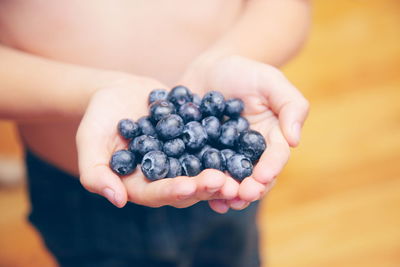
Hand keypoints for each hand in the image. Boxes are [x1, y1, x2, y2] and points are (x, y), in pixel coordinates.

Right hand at [76, 75, 237, 207]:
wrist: (118, 91)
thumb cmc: (99, 117)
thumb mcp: (90, 141)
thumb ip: (96, 173)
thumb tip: (117, 200)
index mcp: (140, 184)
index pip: (158, 194)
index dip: (173, 191)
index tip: (189, 186)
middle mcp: (164, 176)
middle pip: (187, 187)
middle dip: (205, 186)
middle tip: (223, 182)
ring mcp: (181, 160)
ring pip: (203, 170)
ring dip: (221, 172)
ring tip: (236, 169)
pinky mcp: (193, 142)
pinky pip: (210, 145)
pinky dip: (224, 145)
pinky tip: (239, 141)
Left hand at [180, 55, 308, 211]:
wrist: (210, 69)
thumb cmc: (244, 71)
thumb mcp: (270, 80)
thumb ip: (290, 105)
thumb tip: (295, 140)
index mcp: (271, 137)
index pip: (275, 157)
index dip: (270, 169)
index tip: (261, 178)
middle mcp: (249, 152)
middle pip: (254, 176)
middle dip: (249, 189)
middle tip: (240, 196)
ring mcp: (225, 156)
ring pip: (229, 180)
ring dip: (226, 193)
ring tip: (220, 201)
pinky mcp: (202, 155)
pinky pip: (203, 171)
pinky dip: (202, 182)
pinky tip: (196, 191)